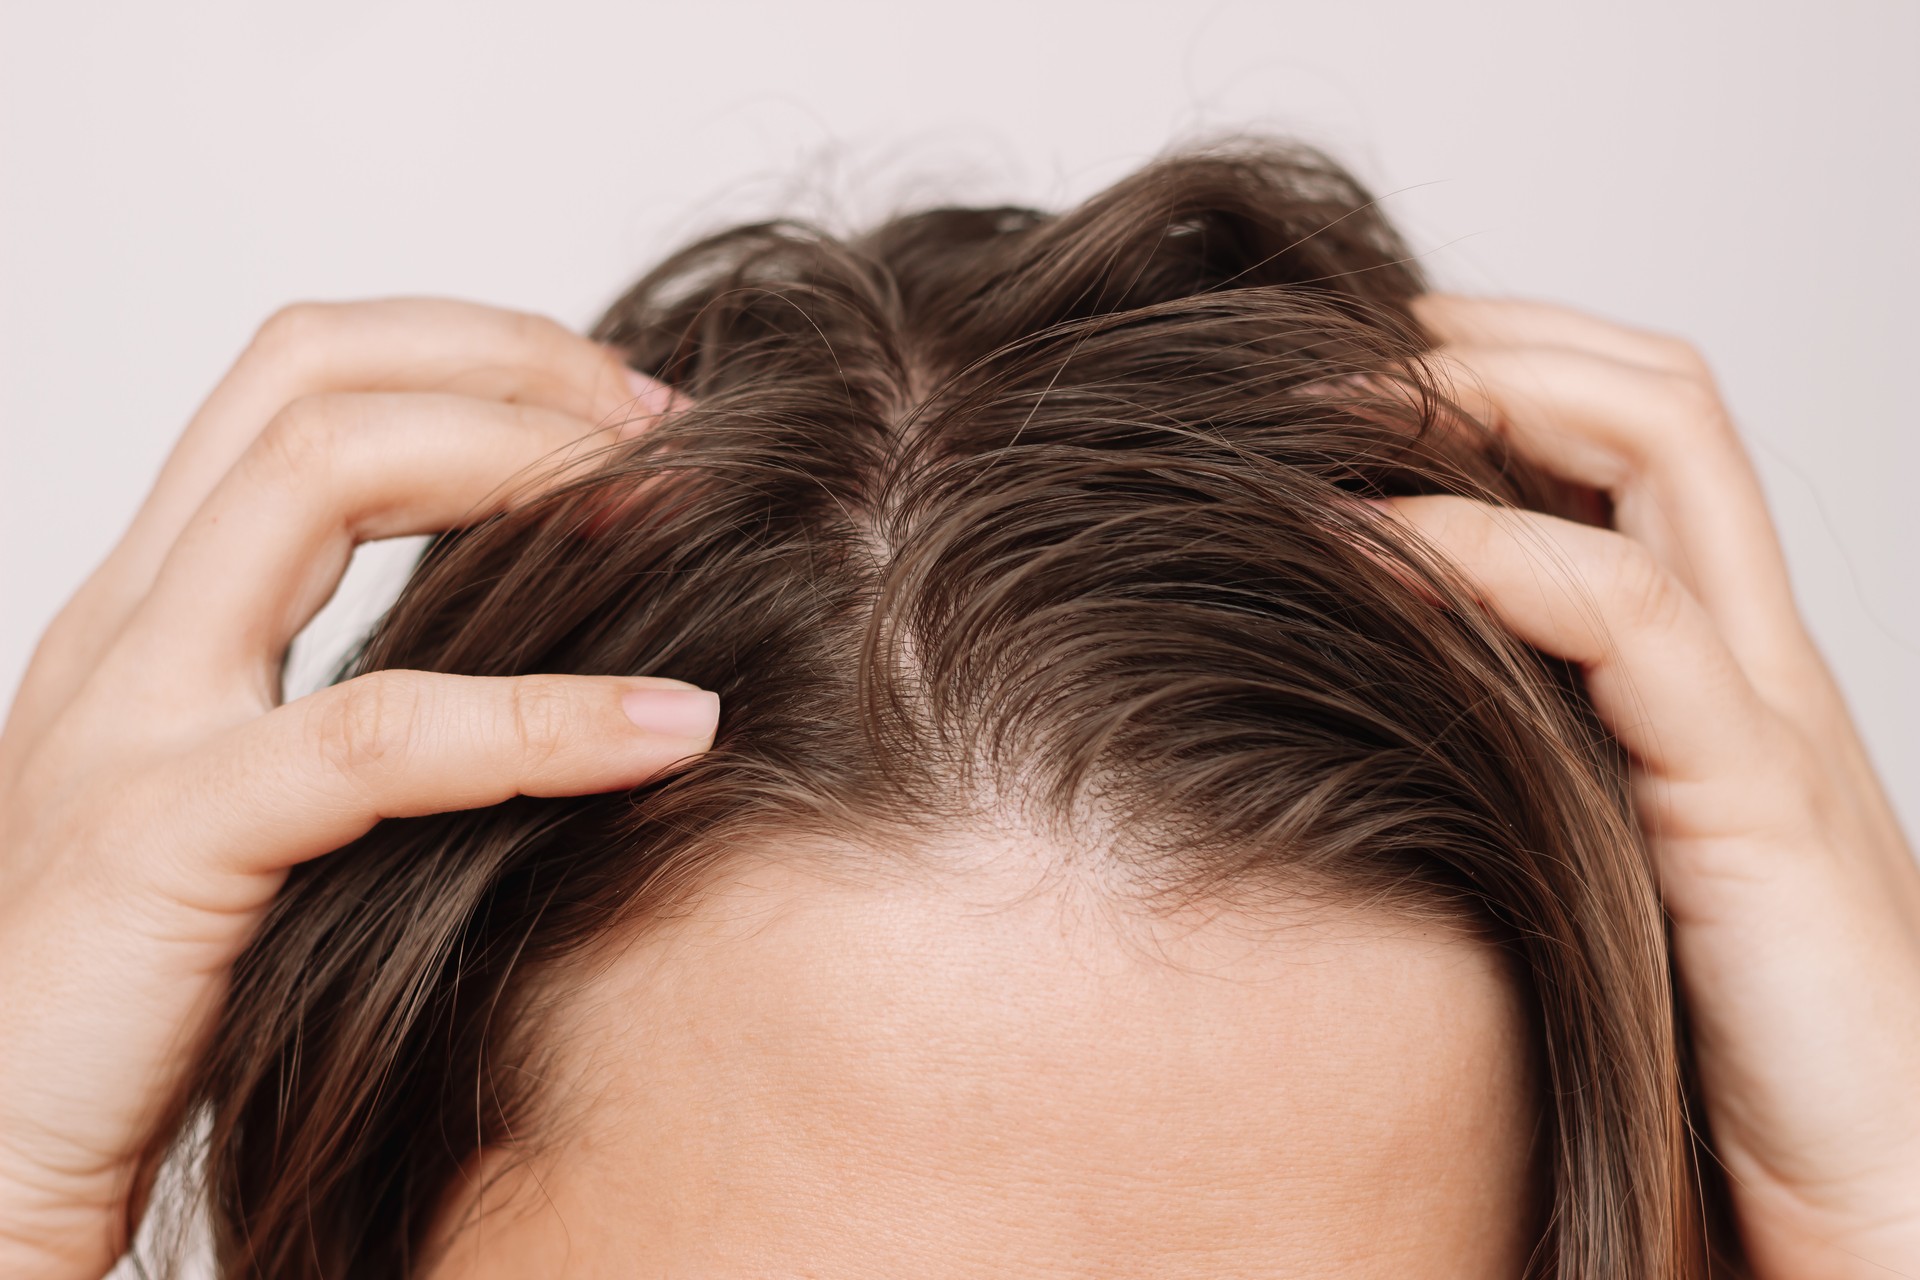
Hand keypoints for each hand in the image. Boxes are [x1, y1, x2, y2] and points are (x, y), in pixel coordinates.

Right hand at [0, 299, 716, 1278]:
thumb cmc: (155, 1004)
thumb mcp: (264, 811)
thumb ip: (367, 713)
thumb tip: (566, 645)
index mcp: (152, 613)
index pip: (299, 386)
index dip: (472, 361)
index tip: (623, 415)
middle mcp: (126, 629)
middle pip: (309, 379)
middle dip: (508, 364)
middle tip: (664, 422)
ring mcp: (128, 717)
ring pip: (321, 472)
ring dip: (523, 461)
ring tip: (680, 500)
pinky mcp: (160, 836)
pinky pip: (380, 735)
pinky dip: (548, 717)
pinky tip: (674, 730)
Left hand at [1381, 296, 1919, 1277]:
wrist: (1868, 1237)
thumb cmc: (1700, 1087)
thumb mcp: (1576, 886)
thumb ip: (1500, 776)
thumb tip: (1324, 710)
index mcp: (1712, 683)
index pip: (1631, 443)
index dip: (1489, 373)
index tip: (1333, 376)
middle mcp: (1757, 671)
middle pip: (1654, 402)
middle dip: (1484, 338)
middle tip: (1313, 341)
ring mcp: (1773, 724)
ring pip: (1665, 456)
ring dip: (1482, 396)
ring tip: (1322, 401)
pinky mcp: (1763, 813)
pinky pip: (1631, 620)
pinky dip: (1489, 558)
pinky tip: (1366, 554)